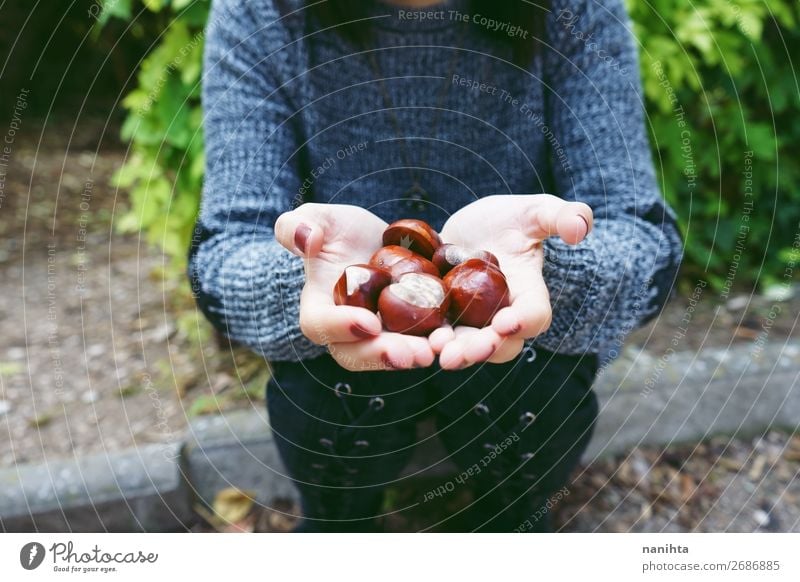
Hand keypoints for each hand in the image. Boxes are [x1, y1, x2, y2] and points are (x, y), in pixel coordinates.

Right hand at [275, 203, 435, 370]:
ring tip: (436, 349)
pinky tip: (455, 336)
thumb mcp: (315, 218)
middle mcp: (348, 331)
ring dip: (414, 355)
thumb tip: (306, 239)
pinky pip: (423, 342)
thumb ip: (296, 226)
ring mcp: (381, 335)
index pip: (320, 325)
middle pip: (359, 353)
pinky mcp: (410, 331)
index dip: (341, 327)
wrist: (374, 242)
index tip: (367, 321)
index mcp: (319, 308)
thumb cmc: (337, 231)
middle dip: (384, 354)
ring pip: (393, 354)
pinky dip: (438, 342)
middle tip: (411, 352)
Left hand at [429, 194, 592, 369]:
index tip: (508, 322)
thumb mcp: (535, 211)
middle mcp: (503, 316)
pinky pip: (438, 335)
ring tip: (436, 349)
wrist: (472, 230)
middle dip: (481, 349)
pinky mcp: (445, 318)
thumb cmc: (510, 220)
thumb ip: (561, 216)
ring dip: (453, 352)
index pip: (535, 314)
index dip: (524, 321)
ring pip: (467, 347)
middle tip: (459, 352)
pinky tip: (412, 339)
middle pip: (499, 344)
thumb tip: (580, 228)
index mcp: (529, 293)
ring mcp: (472, 321)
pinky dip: (425, 340)